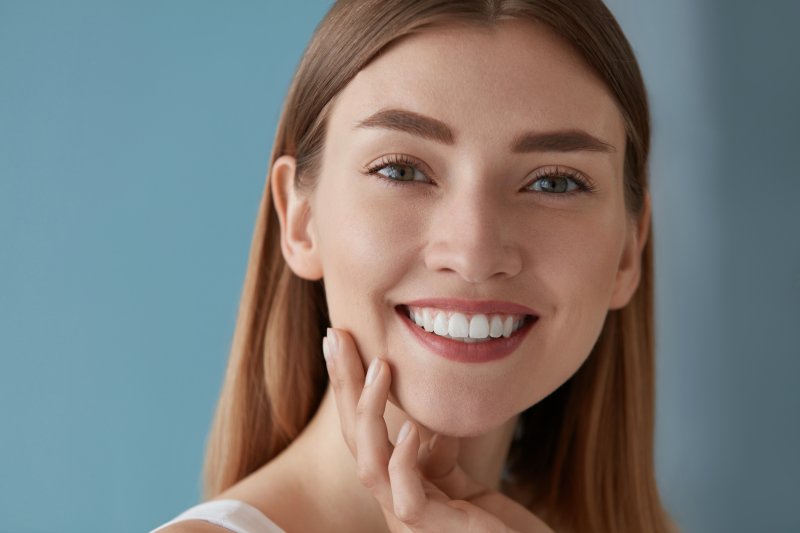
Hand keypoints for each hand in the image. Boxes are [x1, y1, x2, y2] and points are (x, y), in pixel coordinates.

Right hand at [322, 327, 553, 532]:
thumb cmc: (497, 529)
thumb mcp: (461, 482)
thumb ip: (437, 454)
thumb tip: (422, 420)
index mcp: (398, 485)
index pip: (363, 429)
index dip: (349, 385)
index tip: (343, 338)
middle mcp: (395, 501)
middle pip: (355, 439)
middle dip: (344, 386)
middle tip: (337, 337)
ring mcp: (412, 521)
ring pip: (369, 467)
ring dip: (368, 414)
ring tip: (378, 369)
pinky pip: (407, 499)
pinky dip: (403, 461)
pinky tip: (410, 428)